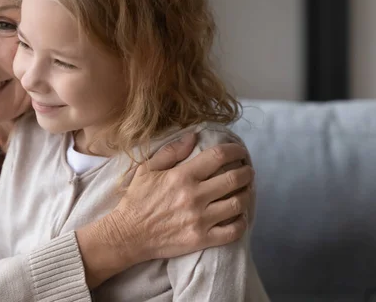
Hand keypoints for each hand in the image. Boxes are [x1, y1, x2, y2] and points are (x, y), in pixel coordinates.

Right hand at [109, 132, 253, 262]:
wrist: (128, 235)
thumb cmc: (137, 200)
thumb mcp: (147, 169)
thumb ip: (171, 151)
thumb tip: (193, 136)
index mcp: (182, 176)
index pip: (218, 157)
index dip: (235, 151)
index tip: (240, 151)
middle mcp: (194, 196)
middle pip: (234, 179)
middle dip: (246, 172)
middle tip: (247, 170)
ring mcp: (200, 219)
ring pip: (238, 204)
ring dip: (246, 195)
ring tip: (245, 190)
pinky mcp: (201, 239)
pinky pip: (233, 231)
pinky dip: (242, 222)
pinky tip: (239, 216)